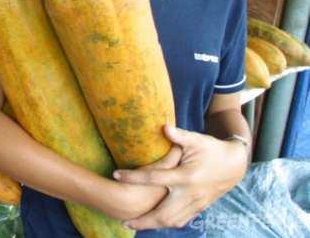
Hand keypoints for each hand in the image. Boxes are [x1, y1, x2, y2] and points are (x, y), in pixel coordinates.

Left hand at [113, 124, 248, 229]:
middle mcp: (190, 193)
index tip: (116, 175)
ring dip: (153, 225)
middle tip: (124, 221)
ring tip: (135, 224)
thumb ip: (179, 136)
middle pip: (163, 213)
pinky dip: (167, 224)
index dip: (133, 177)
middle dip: (143, 219)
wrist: (235, 165)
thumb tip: (163, 126)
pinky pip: (182, 220)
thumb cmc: (212, 149)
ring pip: (172, 221)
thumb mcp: (197, 140)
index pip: (154, 178)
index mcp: (186, 176)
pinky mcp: (200, 207)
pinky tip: (154, 223)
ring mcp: (196, 203)